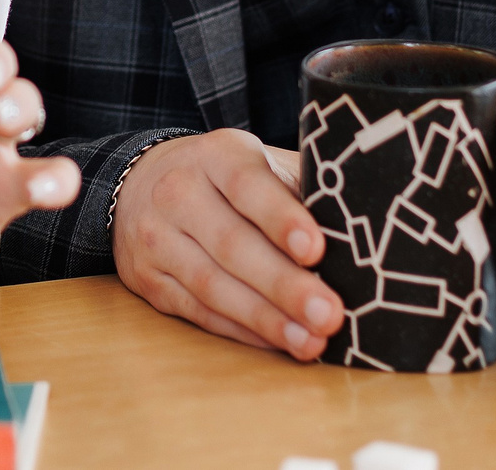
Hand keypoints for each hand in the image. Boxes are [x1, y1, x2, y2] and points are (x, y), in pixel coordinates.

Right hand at [110, 129, 344, 360]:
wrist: (141, 183)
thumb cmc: (226, 178)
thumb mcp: (258, 162)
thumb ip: (299, 189)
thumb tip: (355, 233)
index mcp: (216, 155)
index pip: (247, 185)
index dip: (281, 219)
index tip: (315, 249)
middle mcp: (178, 192)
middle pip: (232, 244)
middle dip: (283, 285)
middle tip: (329, 313)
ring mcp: (158, 238)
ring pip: (213, 285)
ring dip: (266, 318)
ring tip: (310, 340)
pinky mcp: (149, 279)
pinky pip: (199, 311)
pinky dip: (242, 331)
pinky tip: (277, 341)